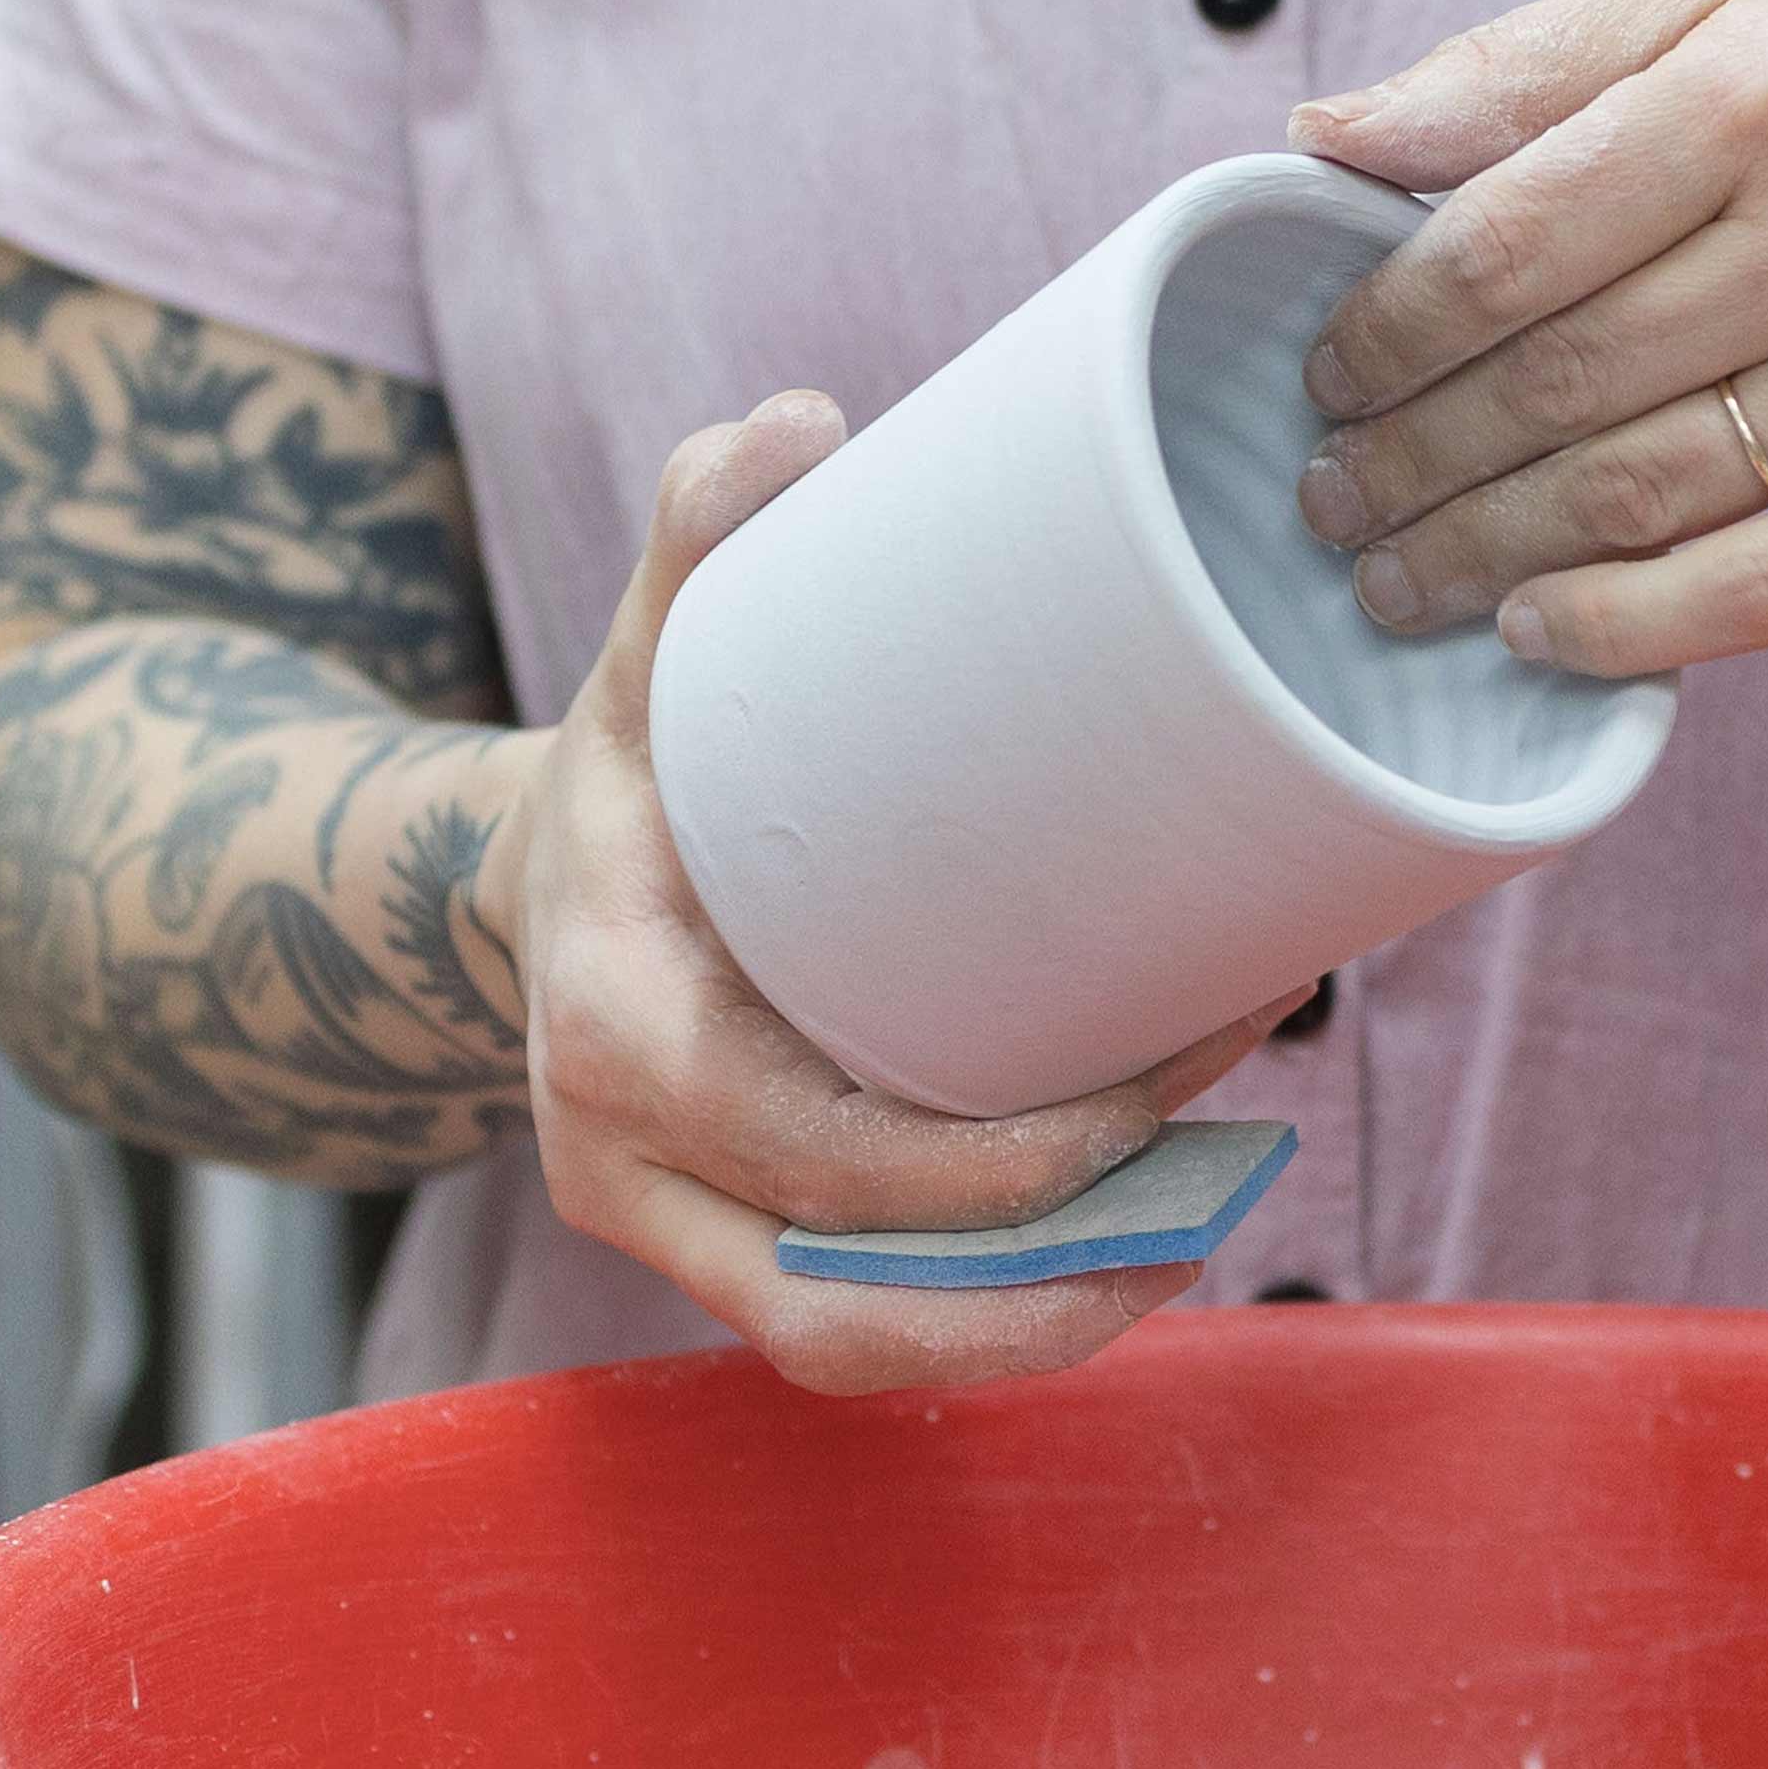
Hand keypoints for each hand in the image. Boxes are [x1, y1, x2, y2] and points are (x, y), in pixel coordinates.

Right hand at [484, 392, 1296, 1394]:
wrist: (544, 869)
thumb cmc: (638, 758)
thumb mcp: (649, 644)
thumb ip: (706, 528)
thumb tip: (801, 419)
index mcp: (615, 1028)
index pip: (817, 1157)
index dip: (998, 1164)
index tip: (1157, 1081)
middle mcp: (625, 1164)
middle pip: (842, 1303)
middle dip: (1050, 1257)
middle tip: (1223, 1144)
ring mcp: (674, 1228)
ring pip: (856, 1349)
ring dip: (1041, 1316)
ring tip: (1207, 1223)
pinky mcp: (733, 1252)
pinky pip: (861, 1334)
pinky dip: (998, 1316)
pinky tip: (1138, 1244)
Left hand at [1287, 0, 1767, 676]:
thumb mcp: (1735, 1)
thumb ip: (1527, 60)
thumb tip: (1327, 132)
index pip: (1508, 236)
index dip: (1385, 329)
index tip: (1325, 376)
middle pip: (1555, 382)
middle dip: (1409, 459)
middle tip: (1330, 498)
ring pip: (1630, 497)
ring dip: (1476, 556)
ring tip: (1395, 575)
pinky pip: (1750, 596)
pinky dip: (1615, 629)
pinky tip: (1530, 628)